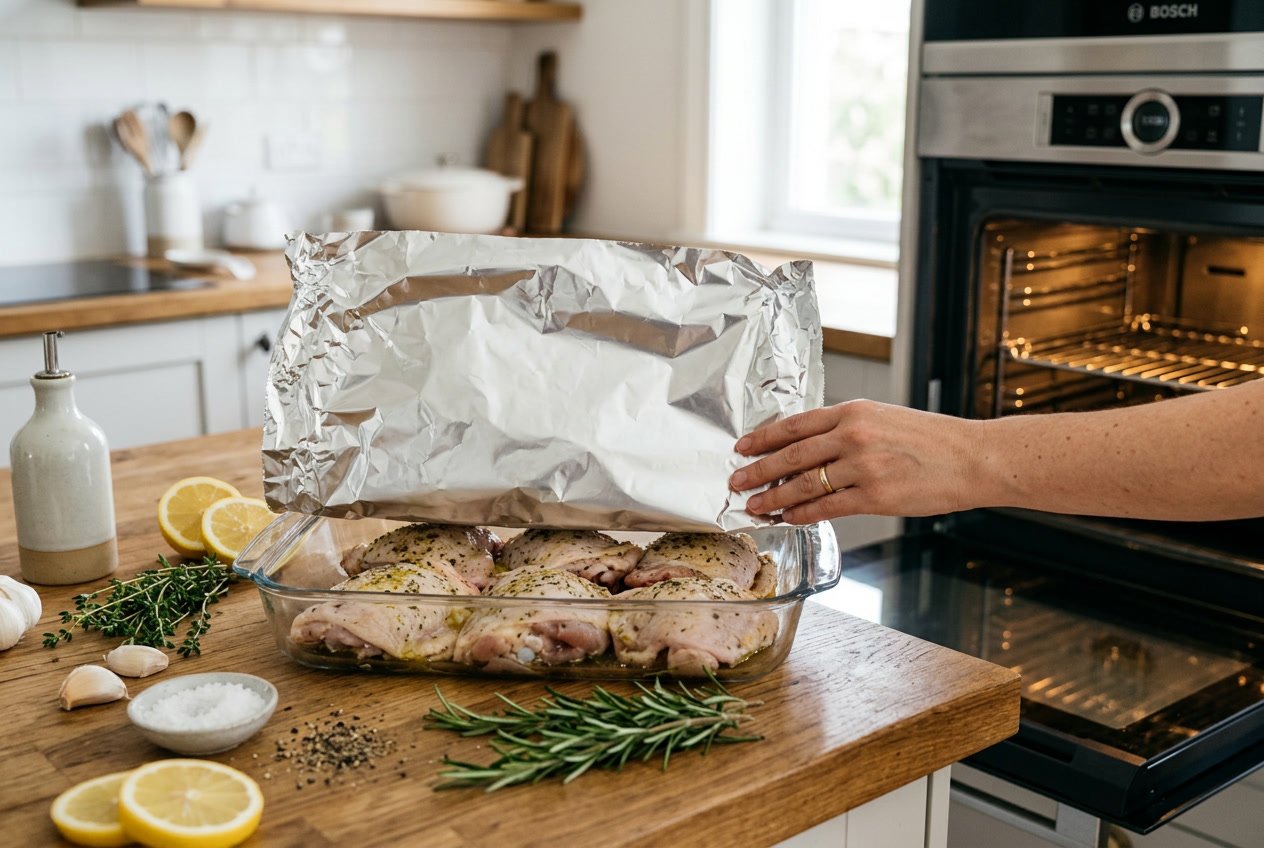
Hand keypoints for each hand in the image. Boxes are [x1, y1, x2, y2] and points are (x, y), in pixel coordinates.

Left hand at [729, 400, 981, 523]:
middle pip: (791, 455)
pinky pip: (826, 507)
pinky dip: (801, 514)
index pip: (795, 425)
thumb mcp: (884, 418)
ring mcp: (863, 467)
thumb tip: (808, 447)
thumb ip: (846, 428)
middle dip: (757, 470)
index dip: (763, 438)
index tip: (742, 447)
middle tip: (736, 480)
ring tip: (754, 505)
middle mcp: (854, 436)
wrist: (973, 457)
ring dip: (773, 497)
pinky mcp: (875, 497)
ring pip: (803, 484)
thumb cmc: (932, 439)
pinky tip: (787, 518)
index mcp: (854, 411)